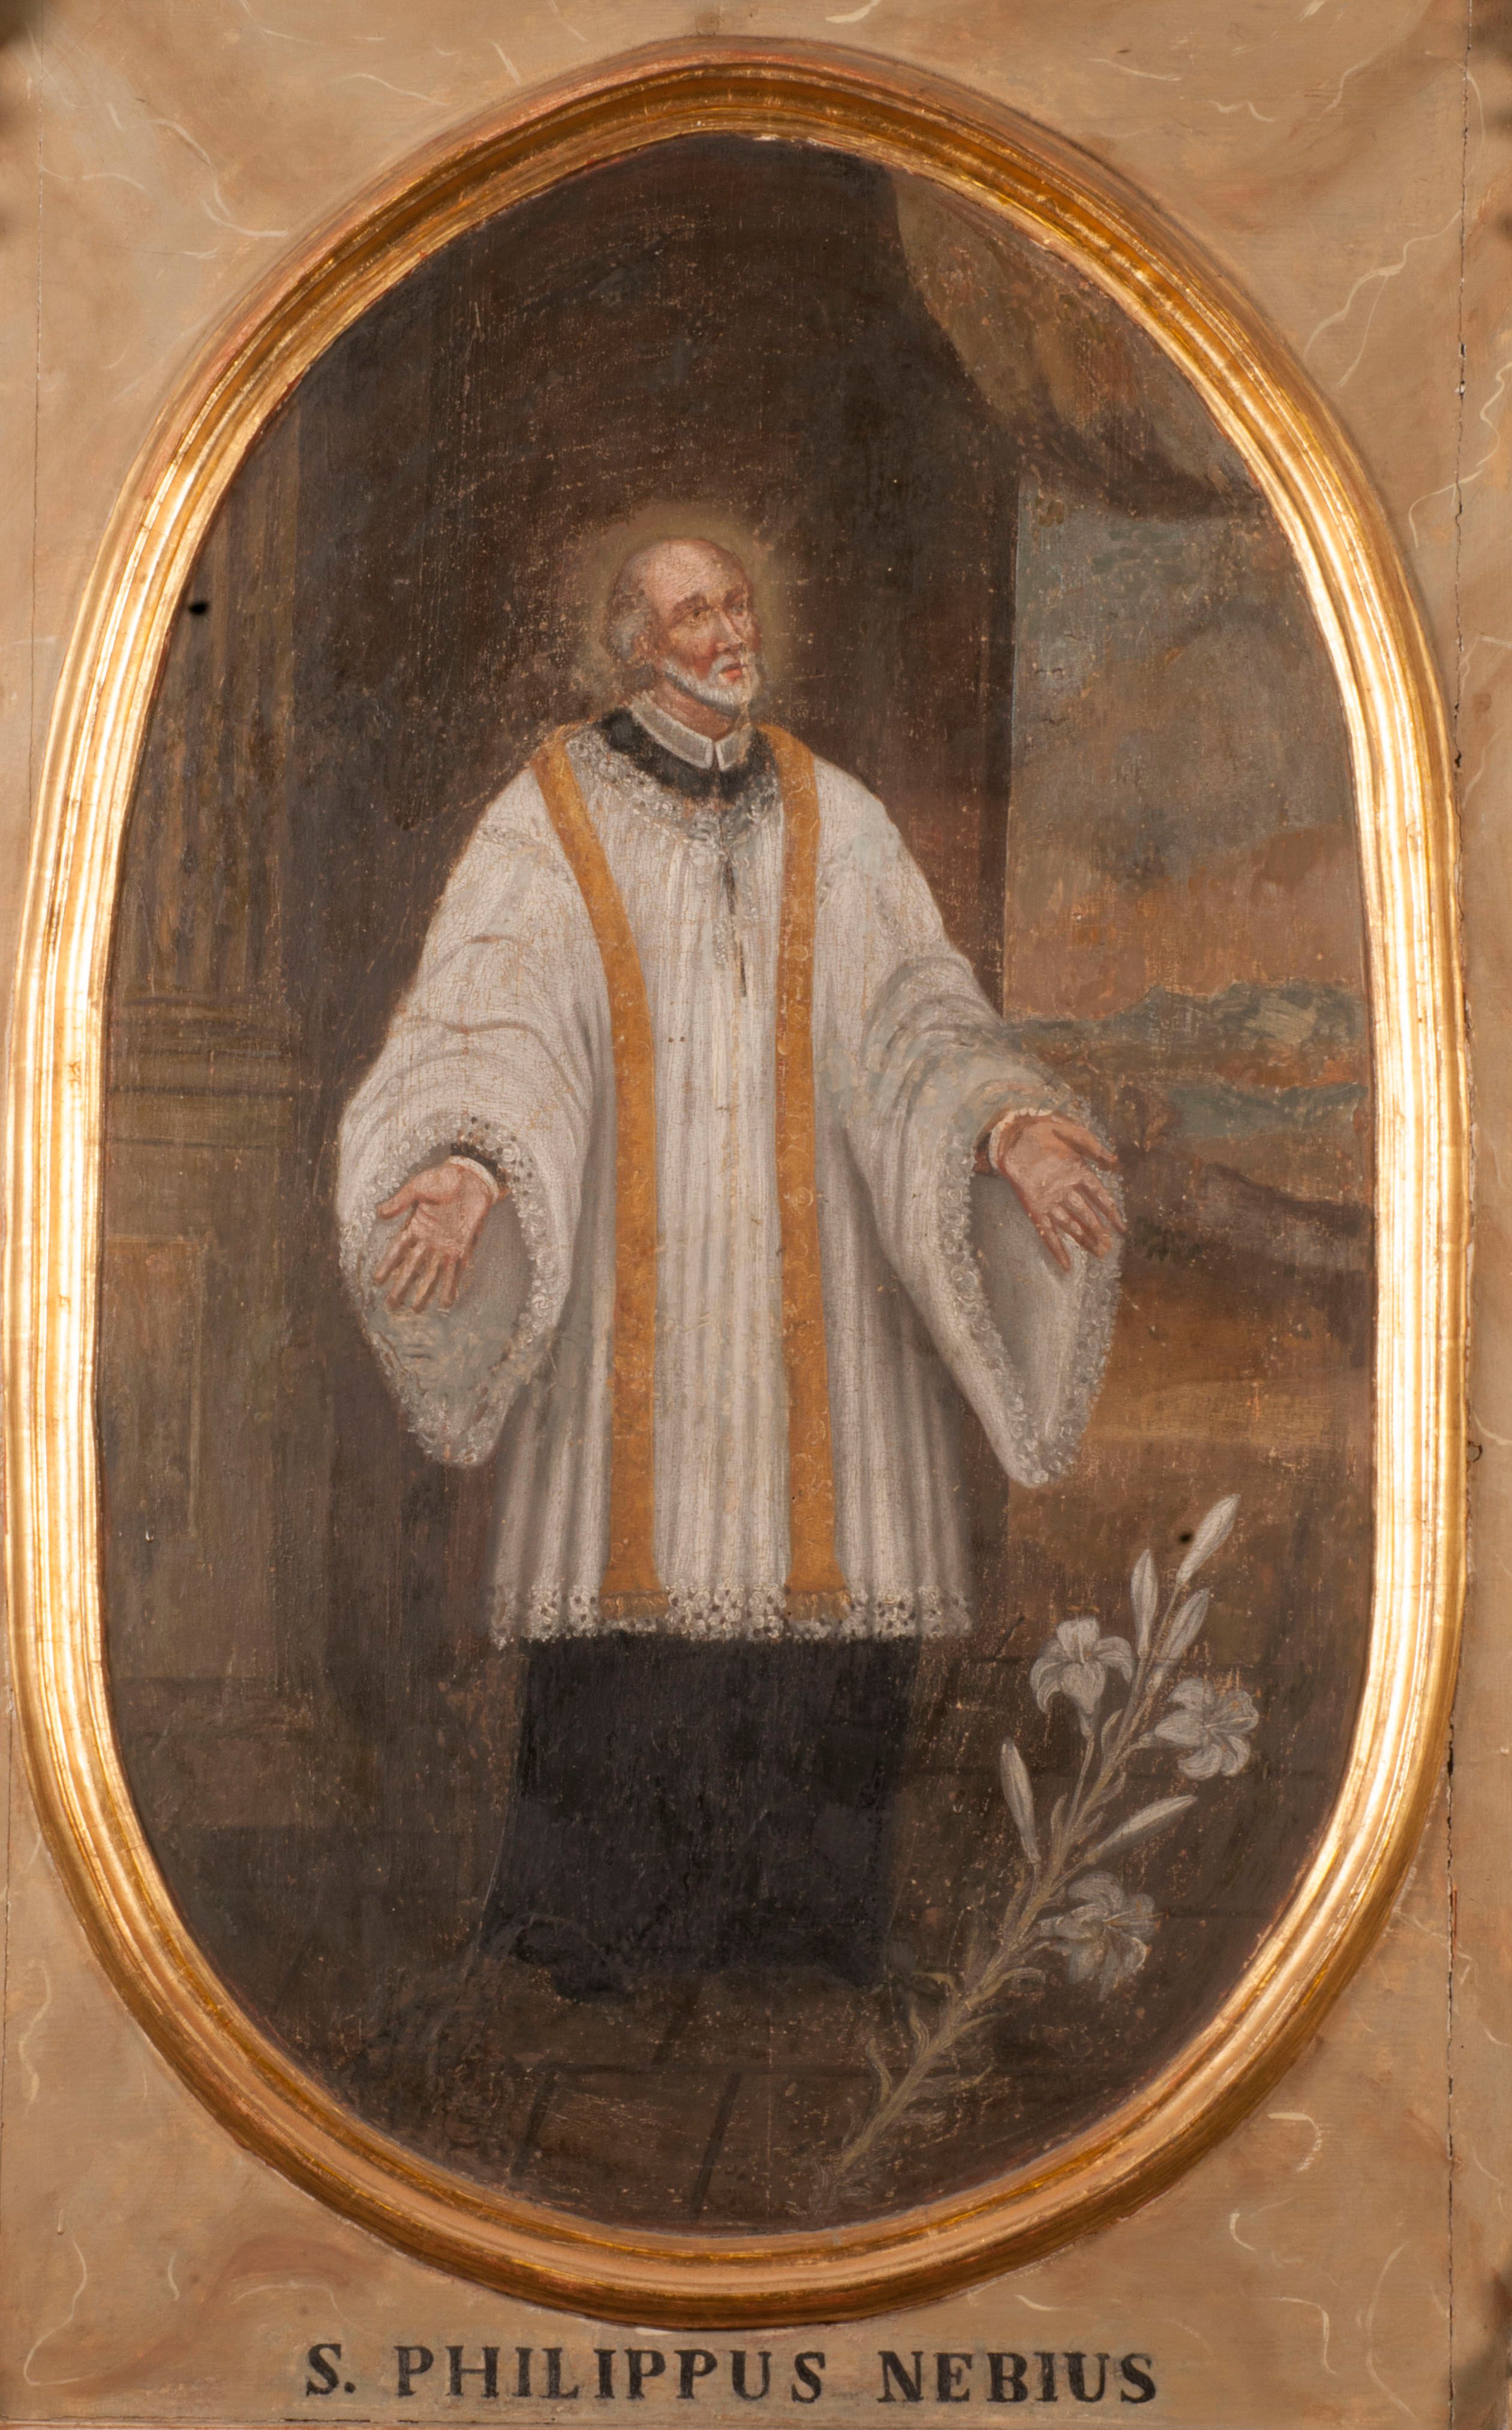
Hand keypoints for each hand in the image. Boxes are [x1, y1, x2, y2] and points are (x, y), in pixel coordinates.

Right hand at [373, 1161, 498, 1311]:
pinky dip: (451, 1286)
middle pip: (412, 1267)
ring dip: (425, 1292)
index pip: (397, 1250)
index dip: (387, 1265)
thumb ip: (400, 1201)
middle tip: (391, 1305)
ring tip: (416, 1310)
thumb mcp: (417, 1187)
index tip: (377, 1281)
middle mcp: (428, 1240)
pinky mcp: (462, 1248)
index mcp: (415, 1226)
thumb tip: (379, 1213)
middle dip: (401, 1286)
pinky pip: (456, 1271)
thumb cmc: (444, 1178)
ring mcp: (445, 1246)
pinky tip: (446, 1302)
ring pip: (432, 1274)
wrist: (472, 1177)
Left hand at [990, 1115, 1123, 1272]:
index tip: (1123, 1228)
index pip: (1100, 1197)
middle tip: (1110, 1249)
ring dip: (1084, 1240)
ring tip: (1098, 1253)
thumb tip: (1114, 1163)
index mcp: (1078, 1172)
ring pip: (1071, 1226)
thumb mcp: (1072, 1134)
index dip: (1112, 1213)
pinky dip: (1056, 1248)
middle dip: (1099, 1232)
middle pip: (1087, 1216)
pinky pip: (1046, 1231)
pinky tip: (1065, 1263)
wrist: (1014, 1133)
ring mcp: (1050, 1200)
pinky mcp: (1033, 1207)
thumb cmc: (1044, 1130)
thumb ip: (1093, 1148)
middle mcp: (1066, 1190)